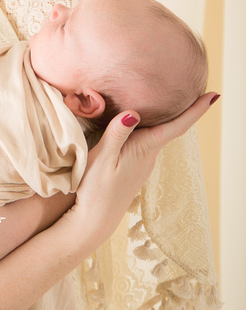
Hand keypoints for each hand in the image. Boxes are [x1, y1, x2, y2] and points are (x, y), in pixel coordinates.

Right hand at [69, 92, 217, 245]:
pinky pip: (147, 140)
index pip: (176, 127)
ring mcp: (142, 162)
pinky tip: (142, 122)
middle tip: (197, 89)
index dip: (195, 111)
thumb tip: (133, 113)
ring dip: (166, 118)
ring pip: (158, 134)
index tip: (214, 96)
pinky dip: (150, 127)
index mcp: (144, 149)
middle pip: (170, 127)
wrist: (94, 220)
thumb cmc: (95, 189)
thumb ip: (116, 135)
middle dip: (185, 109)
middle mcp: (148, 155)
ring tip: (171, 99)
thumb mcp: (102, 159)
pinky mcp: (134, 166)